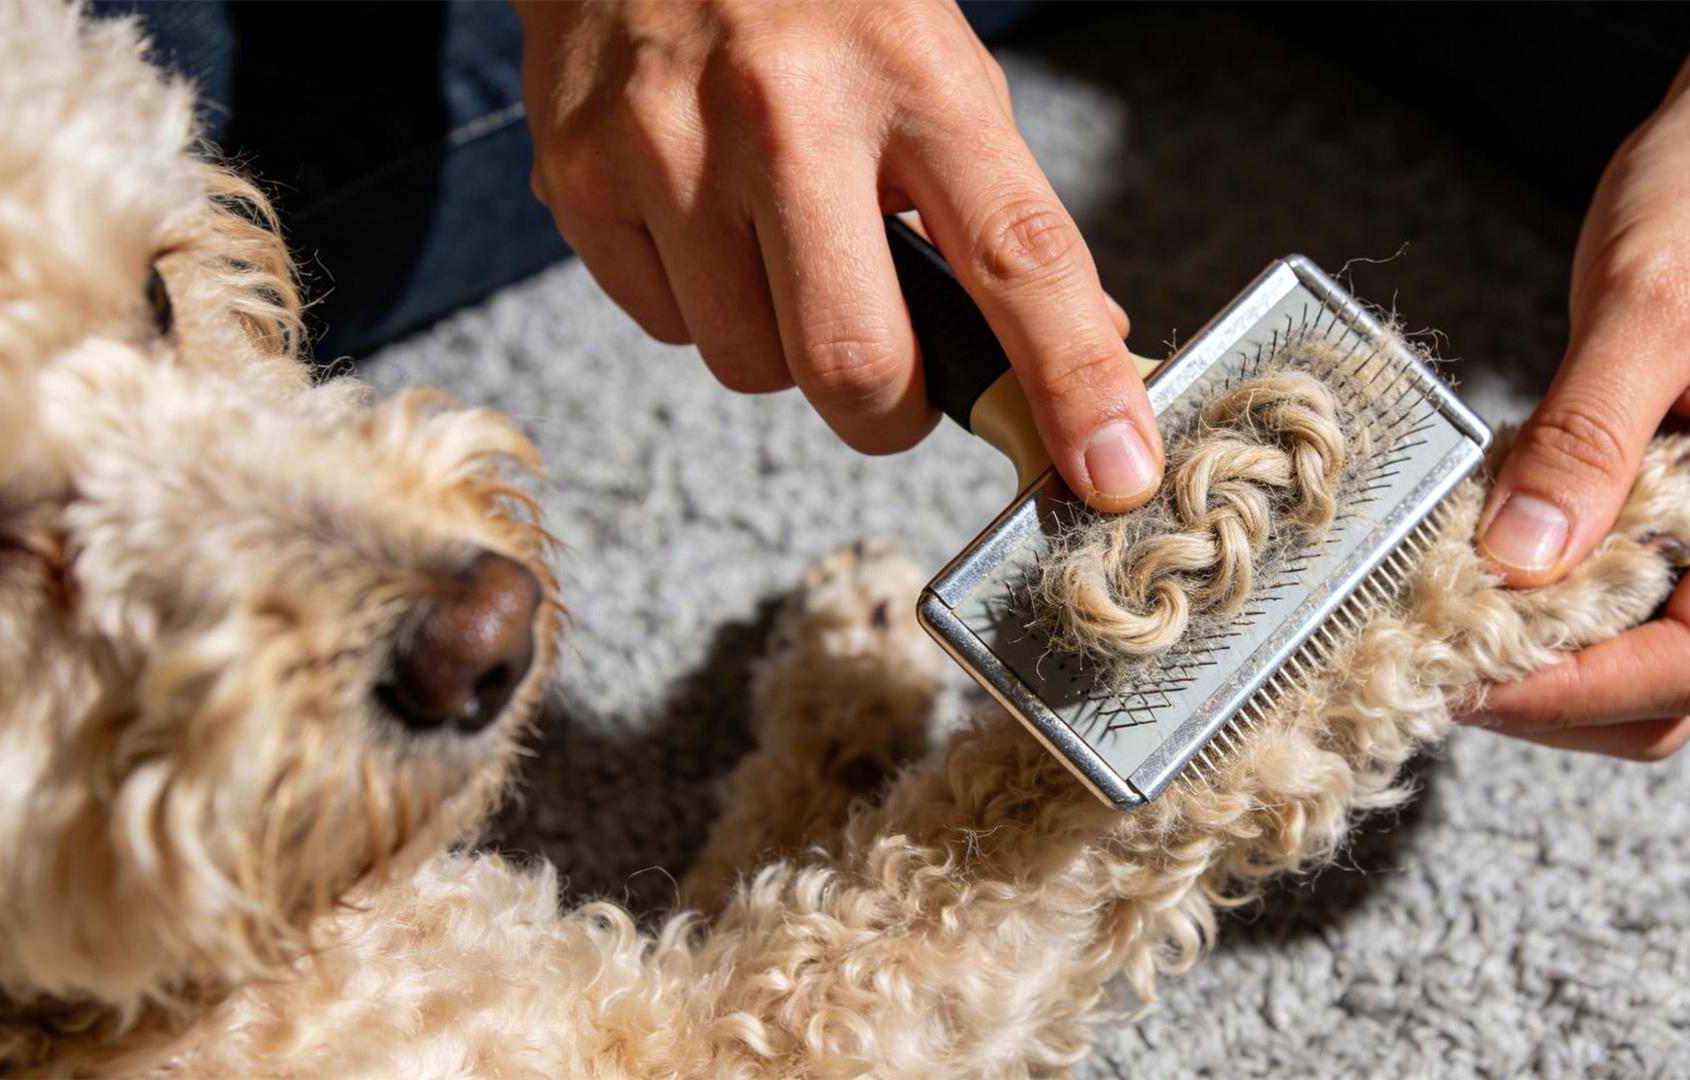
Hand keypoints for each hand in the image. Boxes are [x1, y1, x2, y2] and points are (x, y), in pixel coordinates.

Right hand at [513, 0, 1161, 510]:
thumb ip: (997, 214)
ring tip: (775, 237)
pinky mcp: (581, 176)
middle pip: (854, 365)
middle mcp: (789, 113)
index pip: (1018, 258)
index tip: (1108, 471)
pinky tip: (701, 214)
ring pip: (749, 364)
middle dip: (886, 409)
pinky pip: (665, 327)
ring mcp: (671, 147)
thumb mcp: (934, 72)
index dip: (1071, 382)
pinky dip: (697, 302)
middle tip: (888, 370)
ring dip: (780, 343)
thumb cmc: (814, 4)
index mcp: (916, 78)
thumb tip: (1083, 360)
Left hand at [1468, 0, 1689, 758]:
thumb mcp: (1648, 302)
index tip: (1463, 683)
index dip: (1573, 689)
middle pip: (1679, 684)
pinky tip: (1487, 570)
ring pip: (1654, 653)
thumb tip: (1519, 562)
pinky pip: (1634, 587)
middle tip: (1435, 667)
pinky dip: (1558, 599)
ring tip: (1447, 624)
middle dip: (1557, 694)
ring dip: (1552, 657)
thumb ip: (1583, 438)